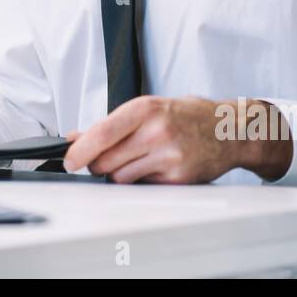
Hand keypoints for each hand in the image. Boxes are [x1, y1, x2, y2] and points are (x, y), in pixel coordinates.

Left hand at [63, 95, 291, 183]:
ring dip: (120, 174)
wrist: (229, 129)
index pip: (101, 134)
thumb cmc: (186, 116)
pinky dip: (142, 181)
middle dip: (98, 164)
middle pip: (105, 161)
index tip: (68, 161)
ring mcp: (168, 156)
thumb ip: (110, 125)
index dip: (79, 151)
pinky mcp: (178, 178)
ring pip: (121, 178)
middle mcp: (156, 131)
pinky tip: (157, 166)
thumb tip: (74, 139)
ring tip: (139, 159)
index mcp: (144, 109)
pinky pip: (142, 187)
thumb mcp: (147, 108)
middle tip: (107, 158)